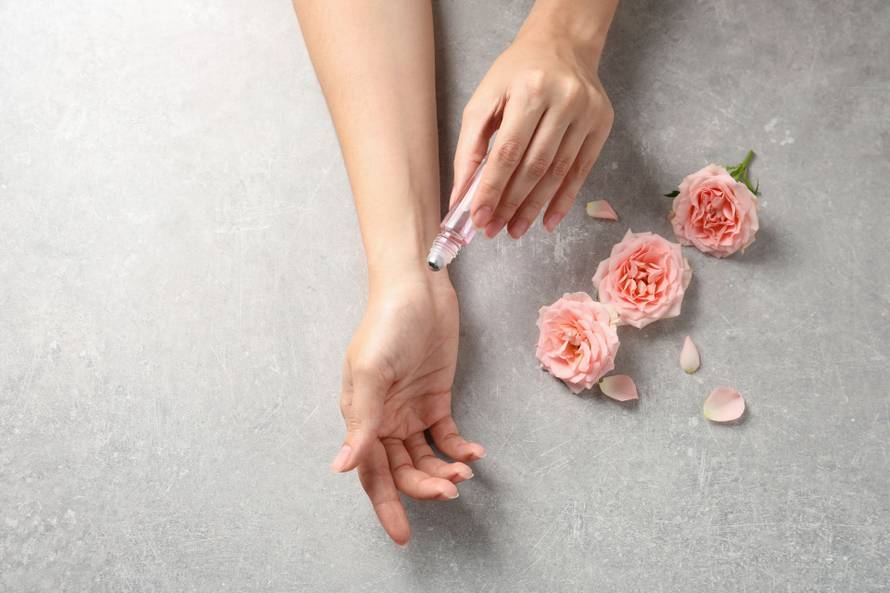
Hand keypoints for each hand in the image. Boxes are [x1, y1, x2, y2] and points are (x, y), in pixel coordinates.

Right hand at [331, 272, 484, 545]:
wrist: (418, 286)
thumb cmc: (387, 323)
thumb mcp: (370, 372)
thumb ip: (361, 421)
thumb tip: (342, 467)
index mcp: (361, 416)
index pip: (371, 472)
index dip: (386, 505)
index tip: (402, 536)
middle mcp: (383, 418)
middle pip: (402, 469)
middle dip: (425, 486)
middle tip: (450, 488)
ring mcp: (410, 408)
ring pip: (425, 457)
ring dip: (444, 469)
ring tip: (465, 470)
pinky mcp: (436, 397)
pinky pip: (446, 434)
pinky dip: (459, 448)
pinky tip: (475, 453)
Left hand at [451, 26, 613, 237]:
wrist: (563, 44)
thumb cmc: (517, 74)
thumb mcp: (484, 100)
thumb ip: (469, 147)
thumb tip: (461, 195)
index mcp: (529, 89)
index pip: (508, 151)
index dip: (492, 189)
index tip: (478, 218)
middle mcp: (564, 100)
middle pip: (534, 166)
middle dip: (511, 204)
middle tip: (493, 229)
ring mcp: (588, 113)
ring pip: (558, 173)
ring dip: (534, 208)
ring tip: (514, 229)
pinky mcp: (602, 124)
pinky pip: (581, 171)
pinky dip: (563, 200)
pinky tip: (546, 221)